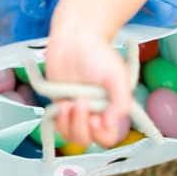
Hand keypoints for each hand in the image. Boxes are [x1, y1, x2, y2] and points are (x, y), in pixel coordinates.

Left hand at [46, 31, 130, 147]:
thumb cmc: (99, 53)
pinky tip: (61, 104)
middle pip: (87, 139)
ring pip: (70, 135)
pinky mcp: (58, 103)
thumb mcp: (118, 75)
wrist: (75, 36)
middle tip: (81, 104)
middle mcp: (93, 113)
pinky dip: (57, 120)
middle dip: (82, 127)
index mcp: (110, 109)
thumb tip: (110, 124)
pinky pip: (56, 124)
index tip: (97, 118)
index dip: (102, 133)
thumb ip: (121, 101)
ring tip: (68, 103)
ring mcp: (74, 110)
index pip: (108, 135)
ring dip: (69, 124)